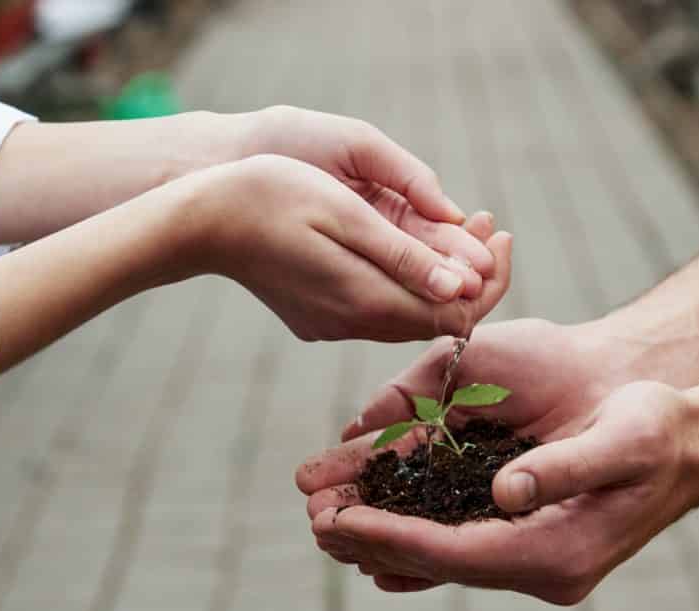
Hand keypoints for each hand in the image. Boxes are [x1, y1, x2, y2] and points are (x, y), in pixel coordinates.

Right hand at [0, 106, 493, 292]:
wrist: (199, 220)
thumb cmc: (270, 198)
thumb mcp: (345, 216)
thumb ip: (406, 258)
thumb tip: (466, 289)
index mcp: (366, 301)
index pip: (456, 314)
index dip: (489, 281)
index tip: (500, 235)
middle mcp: (353, 324)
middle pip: (436, 318)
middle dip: (470, 276)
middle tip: (488, 226)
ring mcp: (333, 325)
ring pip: (408, 313)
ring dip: (438, 277)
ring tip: (460, 228)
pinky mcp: (318, 318)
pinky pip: (378, 309)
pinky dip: (405, 282)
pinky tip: (409, 248)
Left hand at [296, 321, 698, 603]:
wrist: (690, 445)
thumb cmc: (659, 432)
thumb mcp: (622, 441)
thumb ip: (565, 467)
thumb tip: (503, 492)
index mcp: (558, 550)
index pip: (455, 552)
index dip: (392, 534)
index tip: (339, 519)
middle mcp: (542, 567)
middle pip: (438, 561)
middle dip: (375, 540)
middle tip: (312, 521)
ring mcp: (536, 559)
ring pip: (444, 555)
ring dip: (386, 538)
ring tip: (328, 520)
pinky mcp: (530, 541)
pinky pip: (459, 544)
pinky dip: (415, 533)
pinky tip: (379, 524)